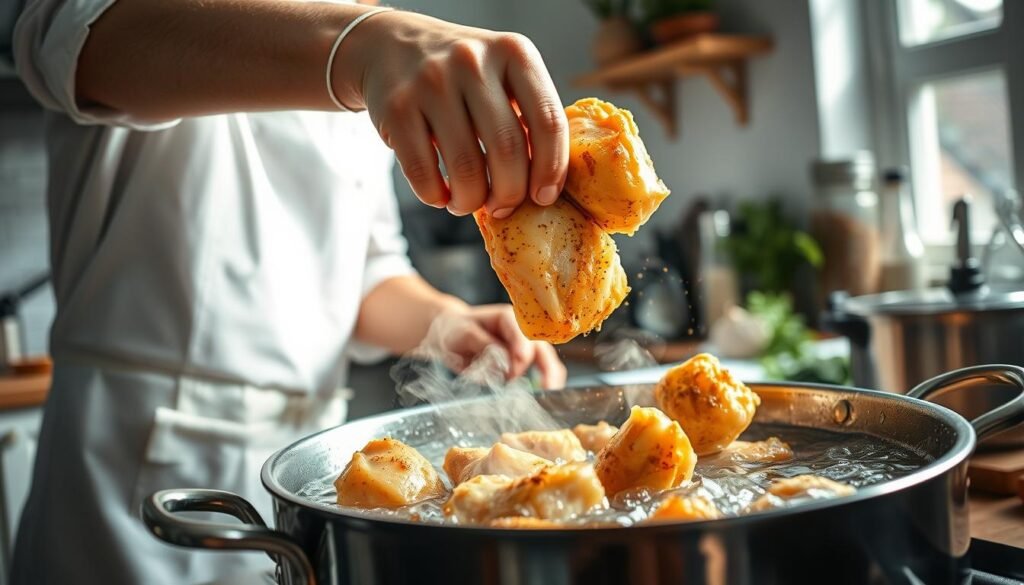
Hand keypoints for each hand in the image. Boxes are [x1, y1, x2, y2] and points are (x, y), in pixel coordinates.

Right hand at [333, 10, 568, 218]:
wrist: (389, 45)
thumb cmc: (460, 75)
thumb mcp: (502, 74)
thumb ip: (528, 116)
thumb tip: (546, 186)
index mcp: (514, 53)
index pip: (548, 121)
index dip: (551, 169)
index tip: (544, 197)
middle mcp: (473, 62)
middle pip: (508, 150)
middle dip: (509, 193)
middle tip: (503, 206)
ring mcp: (431, 82)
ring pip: (466, 168)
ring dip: (470, 200)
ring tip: (467, 202)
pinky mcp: (396, 107)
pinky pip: (423, 173)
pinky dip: (436, 196)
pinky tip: (440, 194)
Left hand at [421, 305, 566, 389]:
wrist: (449, 335)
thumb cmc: (455, 330)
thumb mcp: (464, 334)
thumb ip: (484, 345)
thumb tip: (503, 364)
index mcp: (507, 318)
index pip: (521, 333)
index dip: (522, 349)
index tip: (519, 363)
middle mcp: (521, 332)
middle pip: (541, 347)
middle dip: (547, 368)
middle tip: (547, 387)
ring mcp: (524, 348)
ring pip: (545, 361)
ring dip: (549, 378)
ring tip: (549, 395)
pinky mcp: (522, 364)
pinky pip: (539, 373)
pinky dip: (542, 384)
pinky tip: (543, 397)